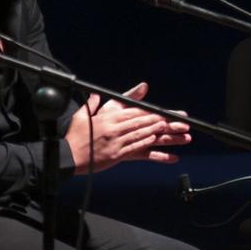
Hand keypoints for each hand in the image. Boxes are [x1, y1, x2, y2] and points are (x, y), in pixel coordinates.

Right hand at [66, 82, 192, 171]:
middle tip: (181, 122)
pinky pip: (137, 149)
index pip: (136, 112)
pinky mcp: (117, 155)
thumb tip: (96, 94)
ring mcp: (118, 142)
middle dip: (165, 122)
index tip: (166, 112)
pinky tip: (160, 145)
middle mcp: (116, 128)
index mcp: (110, 117)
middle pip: (145, 122)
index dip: (153, 112)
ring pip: (144, 135)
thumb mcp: (84, 115)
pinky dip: (149, 147)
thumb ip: (93, 103)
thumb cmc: (76, 135)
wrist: (68, 155)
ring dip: (163, 135)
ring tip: (178, 134)